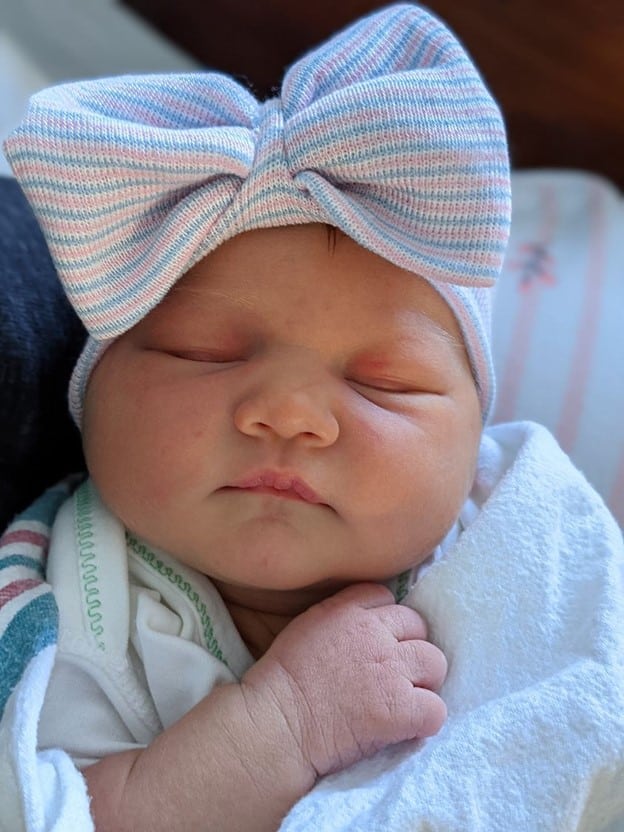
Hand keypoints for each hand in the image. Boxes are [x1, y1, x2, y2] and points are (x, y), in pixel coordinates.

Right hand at [241, 582, 446, 777]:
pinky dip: (424, 721)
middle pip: (418, 627)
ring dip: (423, 682)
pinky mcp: (401, 707)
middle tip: (392, 675)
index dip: (385, 622)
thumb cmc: (281, 682)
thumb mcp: (306, 626)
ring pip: (435, 663)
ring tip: (403, 700)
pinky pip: (436, 710)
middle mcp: (375, 633)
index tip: (374, 644)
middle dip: (408, 649)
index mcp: (348, 610)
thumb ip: (339, 618)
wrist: (277, 723)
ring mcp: (391, 669)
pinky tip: (405, 728)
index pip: (386, 598)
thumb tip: (362, 627)